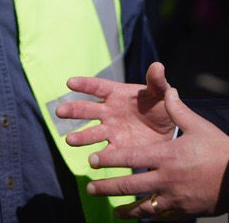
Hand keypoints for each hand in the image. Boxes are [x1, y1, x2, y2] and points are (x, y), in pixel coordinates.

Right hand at [56, 62, 175, 150]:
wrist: (169, 131)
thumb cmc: (160, 106)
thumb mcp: (160, 93)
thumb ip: (156, 82)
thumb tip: (157, 66)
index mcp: (116, 94)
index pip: (97, 87)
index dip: (84, 85)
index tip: (70, 82)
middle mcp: (109, 112)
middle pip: (87, 110)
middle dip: (73, 110)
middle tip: (60, 111)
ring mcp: (111, 131)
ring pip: (91, 133)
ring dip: (80, 137)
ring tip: (69, 140)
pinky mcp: (118, 149)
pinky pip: (106, 154)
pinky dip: (99, 158)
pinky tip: (91, 162)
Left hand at [84, 86, 228, 219]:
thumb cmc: (220, 149)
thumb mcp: (198, 126)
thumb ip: (178, 110)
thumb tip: (169, 90)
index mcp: (166, 156)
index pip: (130, 158)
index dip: (109, 160)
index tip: (92, 161)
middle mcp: (166, 179)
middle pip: (129, 186)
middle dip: (107, 187)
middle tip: (91, 187)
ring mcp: (173, 198)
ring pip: (142, 207)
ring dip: (125, 210)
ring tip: (113, 211)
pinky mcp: (183, 211)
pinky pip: (160, 217)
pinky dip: (148, 217)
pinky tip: (140, 218)